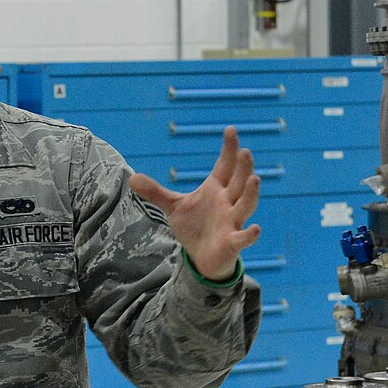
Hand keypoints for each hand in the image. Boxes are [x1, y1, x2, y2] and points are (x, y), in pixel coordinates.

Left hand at [128, 126, 261, 281]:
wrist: (201, 257)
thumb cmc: (194, 227)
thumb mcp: (174, 207)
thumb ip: (156, 193)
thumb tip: (132, 178)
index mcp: (216, 189)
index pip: (225, 165)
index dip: (229, 148)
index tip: (230, 130)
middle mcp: (227, 202)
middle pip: (238, 181)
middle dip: (243, 167)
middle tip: (245, 152)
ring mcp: (232, 221)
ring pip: (245, 205)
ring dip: (250, 194)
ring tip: (254, 179)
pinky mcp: (232, 242)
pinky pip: (243, 238)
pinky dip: (249, 235)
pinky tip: (255, 229)